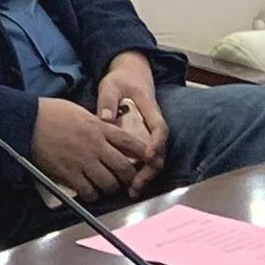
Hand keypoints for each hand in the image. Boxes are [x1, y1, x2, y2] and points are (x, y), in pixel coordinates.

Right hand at [30, 93, 151, 204]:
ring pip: (110, 183)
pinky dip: (93, 194)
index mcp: (100, 128)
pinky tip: (90, 191)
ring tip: (107, 185)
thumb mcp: (81, 112)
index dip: (144, 153)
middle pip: (124, 168)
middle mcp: (96, 146)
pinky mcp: (70, 174)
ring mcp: (83, 161)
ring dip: (111, 187)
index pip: (131, 142)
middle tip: (127, 179)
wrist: (27, 121)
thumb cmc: (50, 112)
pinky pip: (89, 192)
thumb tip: (107, 133)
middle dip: (130, 177)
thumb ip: (97, 125)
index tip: (149, 160)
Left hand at [98, 56, 170, 180]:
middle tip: (136, 185)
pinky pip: (144, 158)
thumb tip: (104, 117)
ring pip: (154, 158)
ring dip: (145, 175)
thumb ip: (108, 100)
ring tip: (132, 190)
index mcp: (150, 109)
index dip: (157, 144)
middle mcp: (154, 125)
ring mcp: (150, 133)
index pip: (160, 128)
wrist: (131, 73)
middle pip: (160, 151)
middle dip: (150, 170)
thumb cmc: (122, 80)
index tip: (149, 156)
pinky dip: (139, 171)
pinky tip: (128, 183)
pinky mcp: (143, 140)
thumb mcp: (111, 85)